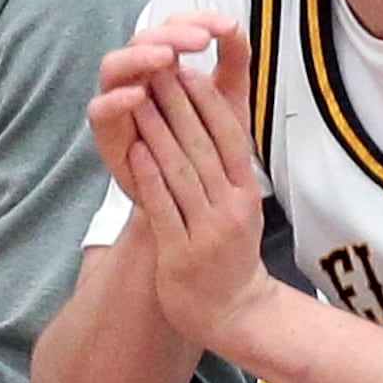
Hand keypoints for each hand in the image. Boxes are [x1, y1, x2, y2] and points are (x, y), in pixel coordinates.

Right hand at [89, 12, 248, 198]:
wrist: (194, 191)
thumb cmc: (208, 140)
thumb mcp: (229, 98)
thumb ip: (234, 62)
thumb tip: (235, 27)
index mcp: (167, 62)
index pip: (174, 26)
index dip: (198, 19)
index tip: (228, 27)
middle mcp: (139, 76)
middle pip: (143, 40)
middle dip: (172, 35)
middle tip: (201, 39)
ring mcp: (119, 102)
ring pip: (114, 67)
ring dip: (140, 57)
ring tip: (168, 57)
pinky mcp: (108, 133)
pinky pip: (99, 111)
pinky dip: (115, 100)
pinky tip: (139, 95)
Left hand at [127, 48, 271, 348]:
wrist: (234, 311)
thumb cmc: (233, 253)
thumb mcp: (243, 208)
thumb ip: (230, 171)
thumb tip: (215, 125)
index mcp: (247, 193)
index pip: (230, 138)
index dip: (209, 104)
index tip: (189, 73)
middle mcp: (231, 207)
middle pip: (203, 147)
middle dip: (179, 106)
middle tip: (159, 72)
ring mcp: (207, 229)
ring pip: (182, 172)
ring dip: (159, 132)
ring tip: (141, 100)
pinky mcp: (182, 251)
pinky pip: (164, 206)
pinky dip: (149, 176)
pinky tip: (135, 150)